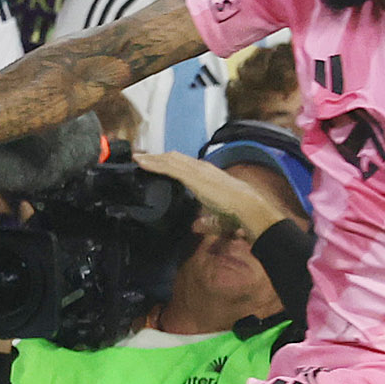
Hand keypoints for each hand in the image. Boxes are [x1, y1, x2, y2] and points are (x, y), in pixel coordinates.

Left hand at [134, 150, 290, 237]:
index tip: (158, 163)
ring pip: (170, 160)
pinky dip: (154, 164)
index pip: (186, 165)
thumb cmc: (237, 213)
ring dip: (152, 158)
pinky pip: (169, 167)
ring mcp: (197, 170)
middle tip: (141, 157)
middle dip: (157, 157)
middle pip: (175, 158)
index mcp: (208, 175)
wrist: (247, 207)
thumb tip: (197, 226)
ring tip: (137, 157)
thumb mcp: (217, 217)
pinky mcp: (193, 176)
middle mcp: (202, 168)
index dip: (170, 163)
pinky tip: (141, 163)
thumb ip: (206, 221)